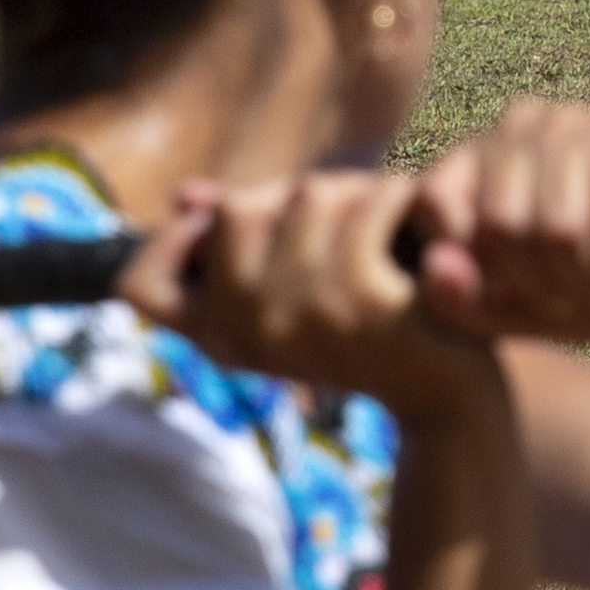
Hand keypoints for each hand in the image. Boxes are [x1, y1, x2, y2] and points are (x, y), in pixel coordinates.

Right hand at [118, 169, 496, 416]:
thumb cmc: (364, 331)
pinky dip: (400, 200)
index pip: (140, 284)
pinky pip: (368, 206)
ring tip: (382, 228)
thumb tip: (183, 194)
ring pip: (309, 194)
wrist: (450, 397)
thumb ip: (240, 244)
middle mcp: (248, 333)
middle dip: (290, 198)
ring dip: (353, 193)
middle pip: (236, 209)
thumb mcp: (290, 291)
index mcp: (217, 339)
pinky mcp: (364, 302)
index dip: (172, 246)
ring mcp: (303, 317)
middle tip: (336, 224)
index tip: (221, 235)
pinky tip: (419, 227)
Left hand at [400, 101, 589, 347]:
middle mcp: (525, 123)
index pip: (435, 201)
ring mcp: (584, 124)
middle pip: (501, 223)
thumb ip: (457, 300)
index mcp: (479, 154)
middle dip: (539, 286)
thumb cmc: (584, 290)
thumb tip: (436, 266)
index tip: (507, 296)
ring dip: (587, 283)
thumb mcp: (512, 312)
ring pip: (560, 224)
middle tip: (569, 304)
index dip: (472, 268)